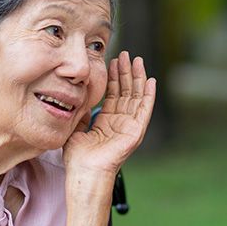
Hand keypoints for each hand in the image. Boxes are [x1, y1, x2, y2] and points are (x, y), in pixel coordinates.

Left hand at [63, 51, 155, 180]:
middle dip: (126, 72)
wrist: (84, 171)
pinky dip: (149, 95)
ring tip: (137, 60)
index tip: (113, 61)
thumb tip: (79, 98)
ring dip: (137, 78)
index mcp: (107, 122)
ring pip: (136, 97)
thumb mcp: (76, 128)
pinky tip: (150, 81)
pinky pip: (145, 110)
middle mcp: (120, 122)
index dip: (114, 78)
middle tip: (126, 54)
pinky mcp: (136, 131)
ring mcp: (129, 127)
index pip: (114, 94)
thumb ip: (81, 113)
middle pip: (126, 92)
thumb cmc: (78, 157)